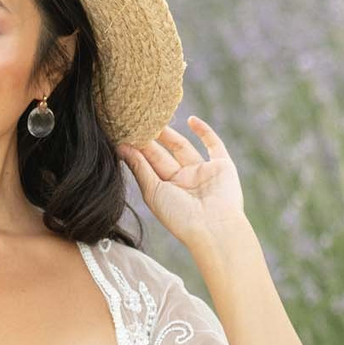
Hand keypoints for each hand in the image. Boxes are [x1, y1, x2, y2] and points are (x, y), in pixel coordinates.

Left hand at [121, 115, 246, 248]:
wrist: (213, 227)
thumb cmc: (179, 216)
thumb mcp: (153, 192)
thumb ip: (139, 168)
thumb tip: (121, 147)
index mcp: (166, 190)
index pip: (148, 165)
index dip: (137, 149)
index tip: (123, 132)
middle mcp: (183, 180)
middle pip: (163, 155)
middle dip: (149, 139)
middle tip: (136, 120)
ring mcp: (203, 172)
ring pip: (183, 147)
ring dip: (169, 134)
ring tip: (152, 117)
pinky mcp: (222, 166)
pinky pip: (214, 144)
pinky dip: (204, 131)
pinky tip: (190, 119)